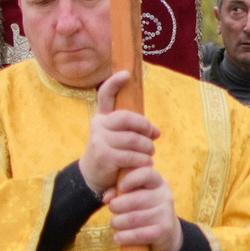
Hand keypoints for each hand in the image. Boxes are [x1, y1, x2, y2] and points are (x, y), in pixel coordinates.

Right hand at [80, 70, 160, 194]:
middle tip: (153, 137)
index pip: (105, 95)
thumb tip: (156, 131)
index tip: (126, 74)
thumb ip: (136, 130)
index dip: (114, 83)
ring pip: (132, 139)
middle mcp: (99, 125)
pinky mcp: (104, 156)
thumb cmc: (112, 153)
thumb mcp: (120, 137)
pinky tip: (145, 163)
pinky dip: (142, 160)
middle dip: (145, 127)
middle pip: (127, 118)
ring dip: (147, 148)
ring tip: (150, 154)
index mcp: (103, 117)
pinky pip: (131, 155)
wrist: (93, 176)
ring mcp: (99, 140)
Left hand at [107, 165, 183, 250]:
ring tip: (114, 223)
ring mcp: (166, 213)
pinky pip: (139, 234)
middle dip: (117, 206)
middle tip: (112, 209)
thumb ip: (118, 191)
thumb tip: (106, 198)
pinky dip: (124, 237)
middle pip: (136, 199)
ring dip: (118, 222)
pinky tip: (118, 237)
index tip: (120, 187)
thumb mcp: (134, 195)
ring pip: (134, 218)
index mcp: (158, 182)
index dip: (131, 179)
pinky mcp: (164, 230)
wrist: (166, 232)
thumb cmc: (144, 208)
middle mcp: (165, 196)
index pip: (147, 174)